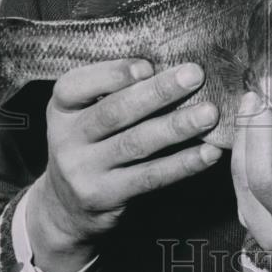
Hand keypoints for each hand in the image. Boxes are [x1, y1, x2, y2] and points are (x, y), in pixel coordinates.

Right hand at [27, 58, 220, 271]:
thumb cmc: (90, 143)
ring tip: (209, 113)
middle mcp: (66, 139)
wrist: (66, 207)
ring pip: (136, 144)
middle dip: (158, 92)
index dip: (112, 73)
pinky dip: (183, 164)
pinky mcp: (105, 197)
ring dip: (177, 126)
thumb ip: (114, 91)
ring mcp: (83, 171)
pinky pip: (150, 177)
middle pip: (114, 112)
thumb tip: (169, 64)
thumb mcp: (85, 114)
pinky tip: (209, 152)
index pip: (76, 85)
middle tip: (195, 75)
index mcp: (61, 108)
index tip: (148, 65)